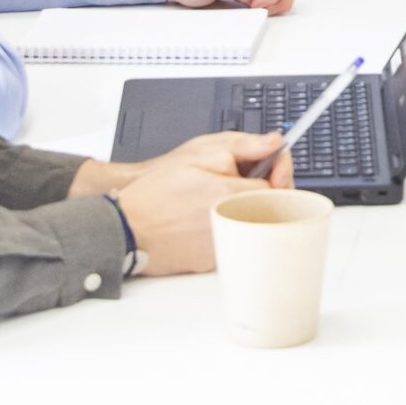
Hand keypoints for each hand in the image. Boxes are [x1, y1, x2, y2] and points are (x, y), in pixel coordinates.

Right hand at [112, 133, 293, 278]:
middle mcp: (234, 226)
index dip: (280, 170)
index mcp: (234, 196)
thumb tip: (274, 142)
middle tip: (247, 176)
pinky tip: (208, 216)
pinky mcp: (213, 262)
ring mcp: (225, 247)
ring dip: (249, 208)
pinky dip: (229, 227)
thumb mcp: (199, 152)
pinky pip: (234, 241)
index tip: (277, 161)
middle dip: (267, 188)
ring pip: (254, 225)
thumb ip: (243, 145)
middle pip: (272, 207)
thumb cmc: (156, 191)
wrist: (125, 227)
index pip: (281, 186)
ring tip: (222, 195)